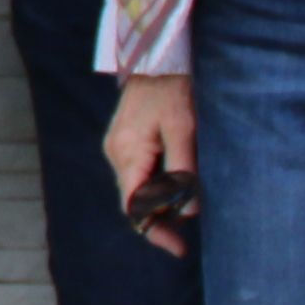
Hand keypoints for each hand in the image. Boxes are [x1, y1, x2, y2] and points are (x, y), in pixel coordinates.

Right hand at [103, 73, 200, 253]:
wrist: (158, 56)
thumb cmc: (173, 89)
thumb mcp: (185, 129)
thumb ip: (184, 170)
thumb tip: (188, 211)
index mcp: (128, 152)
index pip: (134, 205)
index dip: (155, 230)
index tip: (177, 248)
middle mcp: (116, 153)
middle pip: (134, 199)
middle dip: (159, 219)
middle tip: (188, 234)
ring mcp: (118, 146)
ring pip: (136, 186)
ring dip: (159, 201)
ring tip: (187, 207)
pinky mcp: (125, 140)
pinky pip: (137, 172)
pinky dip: (155, 185)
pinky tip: (175, 185)